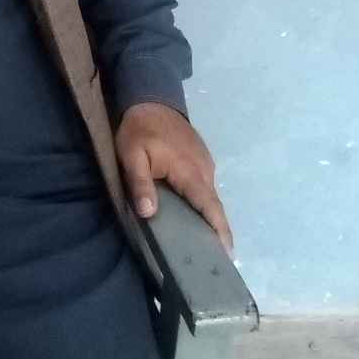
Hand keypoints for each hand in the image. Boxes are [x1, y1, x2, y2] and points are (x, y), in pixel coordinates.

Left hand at [115, 101, 233, 254]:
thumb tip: (149, 213)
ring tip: (203, 245)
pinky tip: (194, 216)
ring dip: (210, 218)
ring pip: (210, 197)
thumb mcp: (132, 155)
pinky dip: (203, 203)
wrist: (151, 98)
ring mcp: (205, 163)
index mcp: (191, 172)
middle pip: (214, 207)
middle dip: (217, 232)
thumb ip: (140, 183)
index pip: (210, 208)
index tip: (227, 256)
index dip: (220, 232)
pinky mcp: (201, 159)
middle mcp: (205, 170)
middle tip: (213, 260)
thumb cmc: (140, 129)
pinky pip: (205, 186)